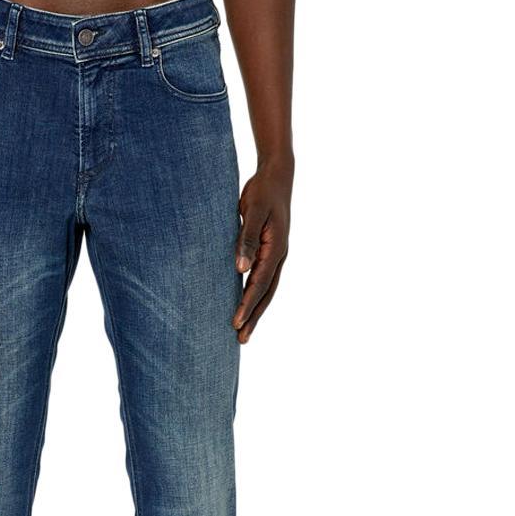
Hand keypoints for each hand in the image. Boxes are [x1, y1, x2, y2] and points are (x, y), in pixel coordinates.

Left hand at [233, 163, 292, 342]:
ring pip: (267, 290)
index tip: (235, 323)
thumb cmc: (262, 191)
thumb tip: (240, 269)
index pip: (259, 284)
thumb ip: (245, 239)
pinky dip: (256, 296)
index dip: (247, 305)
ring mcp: (277, 255)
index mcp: (276, 248)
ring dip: (256, 311)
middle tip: (240, 340)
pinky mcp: (271, 252)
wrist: (277, 176)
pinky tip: (246, 305)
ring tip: (243, 331)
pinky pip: (264, 280)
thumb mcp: (251, 211)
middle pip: (266, 293)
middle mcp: (279, 255)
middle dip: (253, 317)